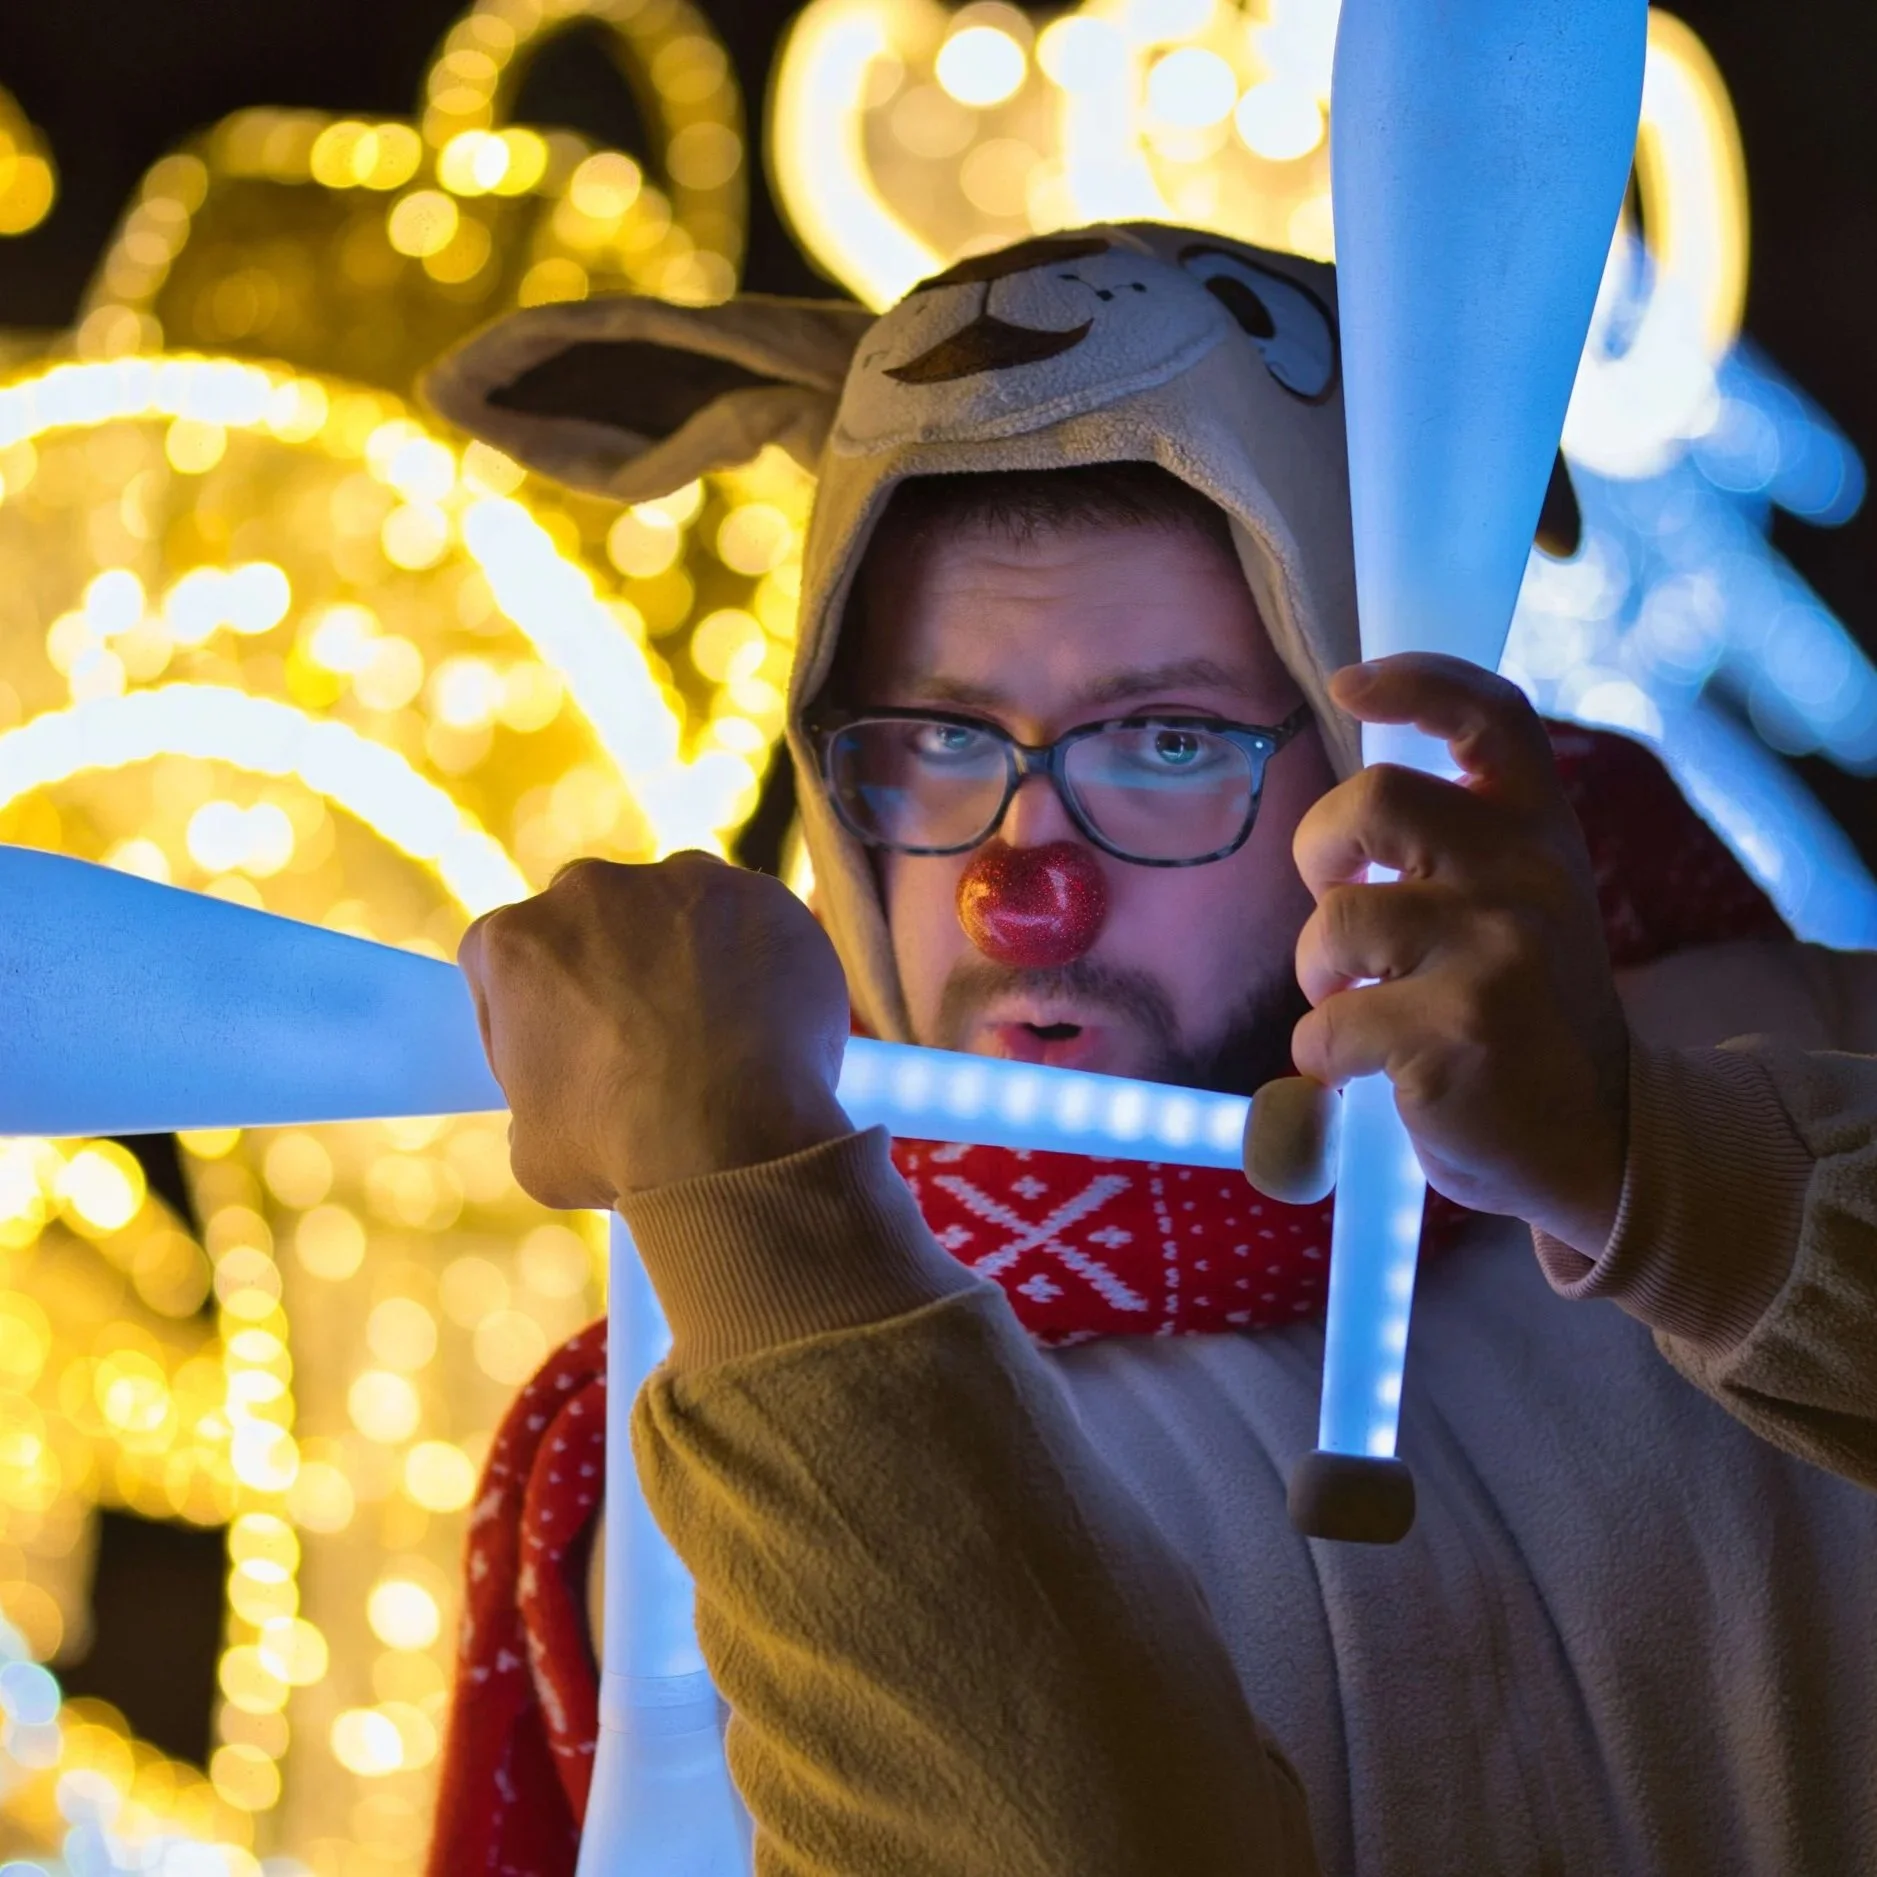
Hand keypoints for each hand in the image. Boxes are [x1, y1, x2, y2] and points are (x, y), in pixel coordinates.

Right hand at [457, 854, 851, 1207]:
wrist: (733, 1144)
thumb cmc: (621, 1153)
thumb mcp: (535, 1147)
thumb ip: (534, 1099)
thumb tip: (559, 1100)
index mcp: (513, 943)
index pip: (508, 958)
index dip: (535, 1004)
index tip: (566, 1045)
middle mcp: (589, 889)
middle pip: (593, 916)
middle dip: (613, 962)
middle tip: (647, 1031)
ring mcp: (682, 883)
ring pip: (678, 906)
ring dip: (688, 949)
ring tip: (717, 1026)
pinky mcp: (760, 895)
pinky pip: (754, 920)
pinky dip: (761, 959)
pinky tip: (771, 1016)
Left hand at [1287, 654, 1629, 1251]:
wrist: (1598, 1139)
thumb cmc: (1526, 1014)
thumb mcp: (1520, 906)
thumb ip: (1457, 847)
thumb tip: (1344, 811)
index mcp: (1539, 831)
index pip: (1490, 716)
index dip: (1415, 681)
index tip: (1350, 685)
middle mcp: (1526, 874)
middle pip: (1374, 800)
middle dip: (1319, 851)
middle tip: (1337, 904)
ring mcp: (1495, 951)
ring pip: (1335, 924)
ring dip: (1317, 974)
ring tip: (1357, 1005)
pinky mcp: (1456, 1030)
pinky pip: (1328, 1024)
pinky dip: (1322, 1057)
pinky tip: (1369, 1072)